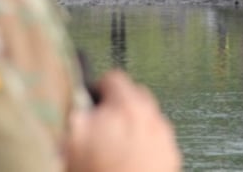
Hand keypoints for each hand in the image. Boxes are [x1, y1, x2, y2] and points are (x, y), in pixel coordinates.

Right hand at [66, 71, 181, 171]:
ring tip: (115, 147)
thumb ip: (76, 110)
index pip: (113, 79)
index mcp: (126, 107)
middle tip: (102, 124)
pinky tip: (129, 161)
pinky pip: (157, 142)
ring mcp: (165, 140)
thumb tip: (78, 97)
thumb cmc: (94, 170)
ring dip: (133, 126)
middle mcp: (152, 119)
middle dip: (118, 105)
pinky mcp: (171, 160)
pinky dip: (145, 146)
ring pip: (148, 119)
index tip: (91, 102)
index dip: (97, 90)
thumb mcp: (71, 139)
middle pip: (136, 96)